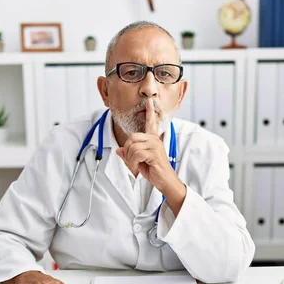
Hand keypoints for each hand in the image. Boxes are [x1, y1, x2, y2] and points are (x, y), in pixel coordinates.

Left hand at [116, 98, 186, 213]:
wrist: (165, 181)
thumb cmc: (154, 171)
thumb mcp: (138, 162)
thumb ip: (128, 155)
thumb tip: (118, 151)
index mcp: (152, 140)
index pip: (151, 123)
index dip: (150, 112)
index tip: (149, 101)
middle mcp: (154, 140)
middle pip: (132, 138)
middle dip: (127, 151)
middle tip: (132, 162)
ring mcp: (155, 146)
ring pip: (132, 147)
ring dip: (130, 160)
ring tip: (136, 166)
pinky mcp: (154, 153)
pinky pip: (136, 154)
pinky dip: (133, 163)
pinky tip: (137, 168)